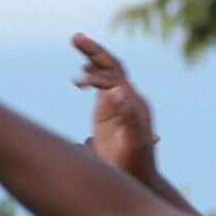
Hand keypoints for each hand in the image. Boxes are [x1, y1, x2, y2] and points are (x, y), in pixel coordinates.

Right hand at [71, 33, 159, 182]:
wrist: (141, 179)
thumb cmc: (135, 166)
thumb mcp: (131, 144)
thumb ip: (128, 118)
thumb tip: (117, 91)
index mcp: (135, 104)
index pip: (115, 79)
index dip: (96, 77)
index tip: (77, 82)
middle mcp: (130, 98)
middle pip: (112, 66)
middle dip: (94, 51)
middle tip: (75, 36)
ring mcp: (121, 103)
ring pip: (108, 72)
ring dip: (92, 55)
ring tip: (75, 39)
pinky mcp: (112, 110)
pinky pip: (103, 84)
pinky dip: (92, 73)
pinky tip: (80, 72)